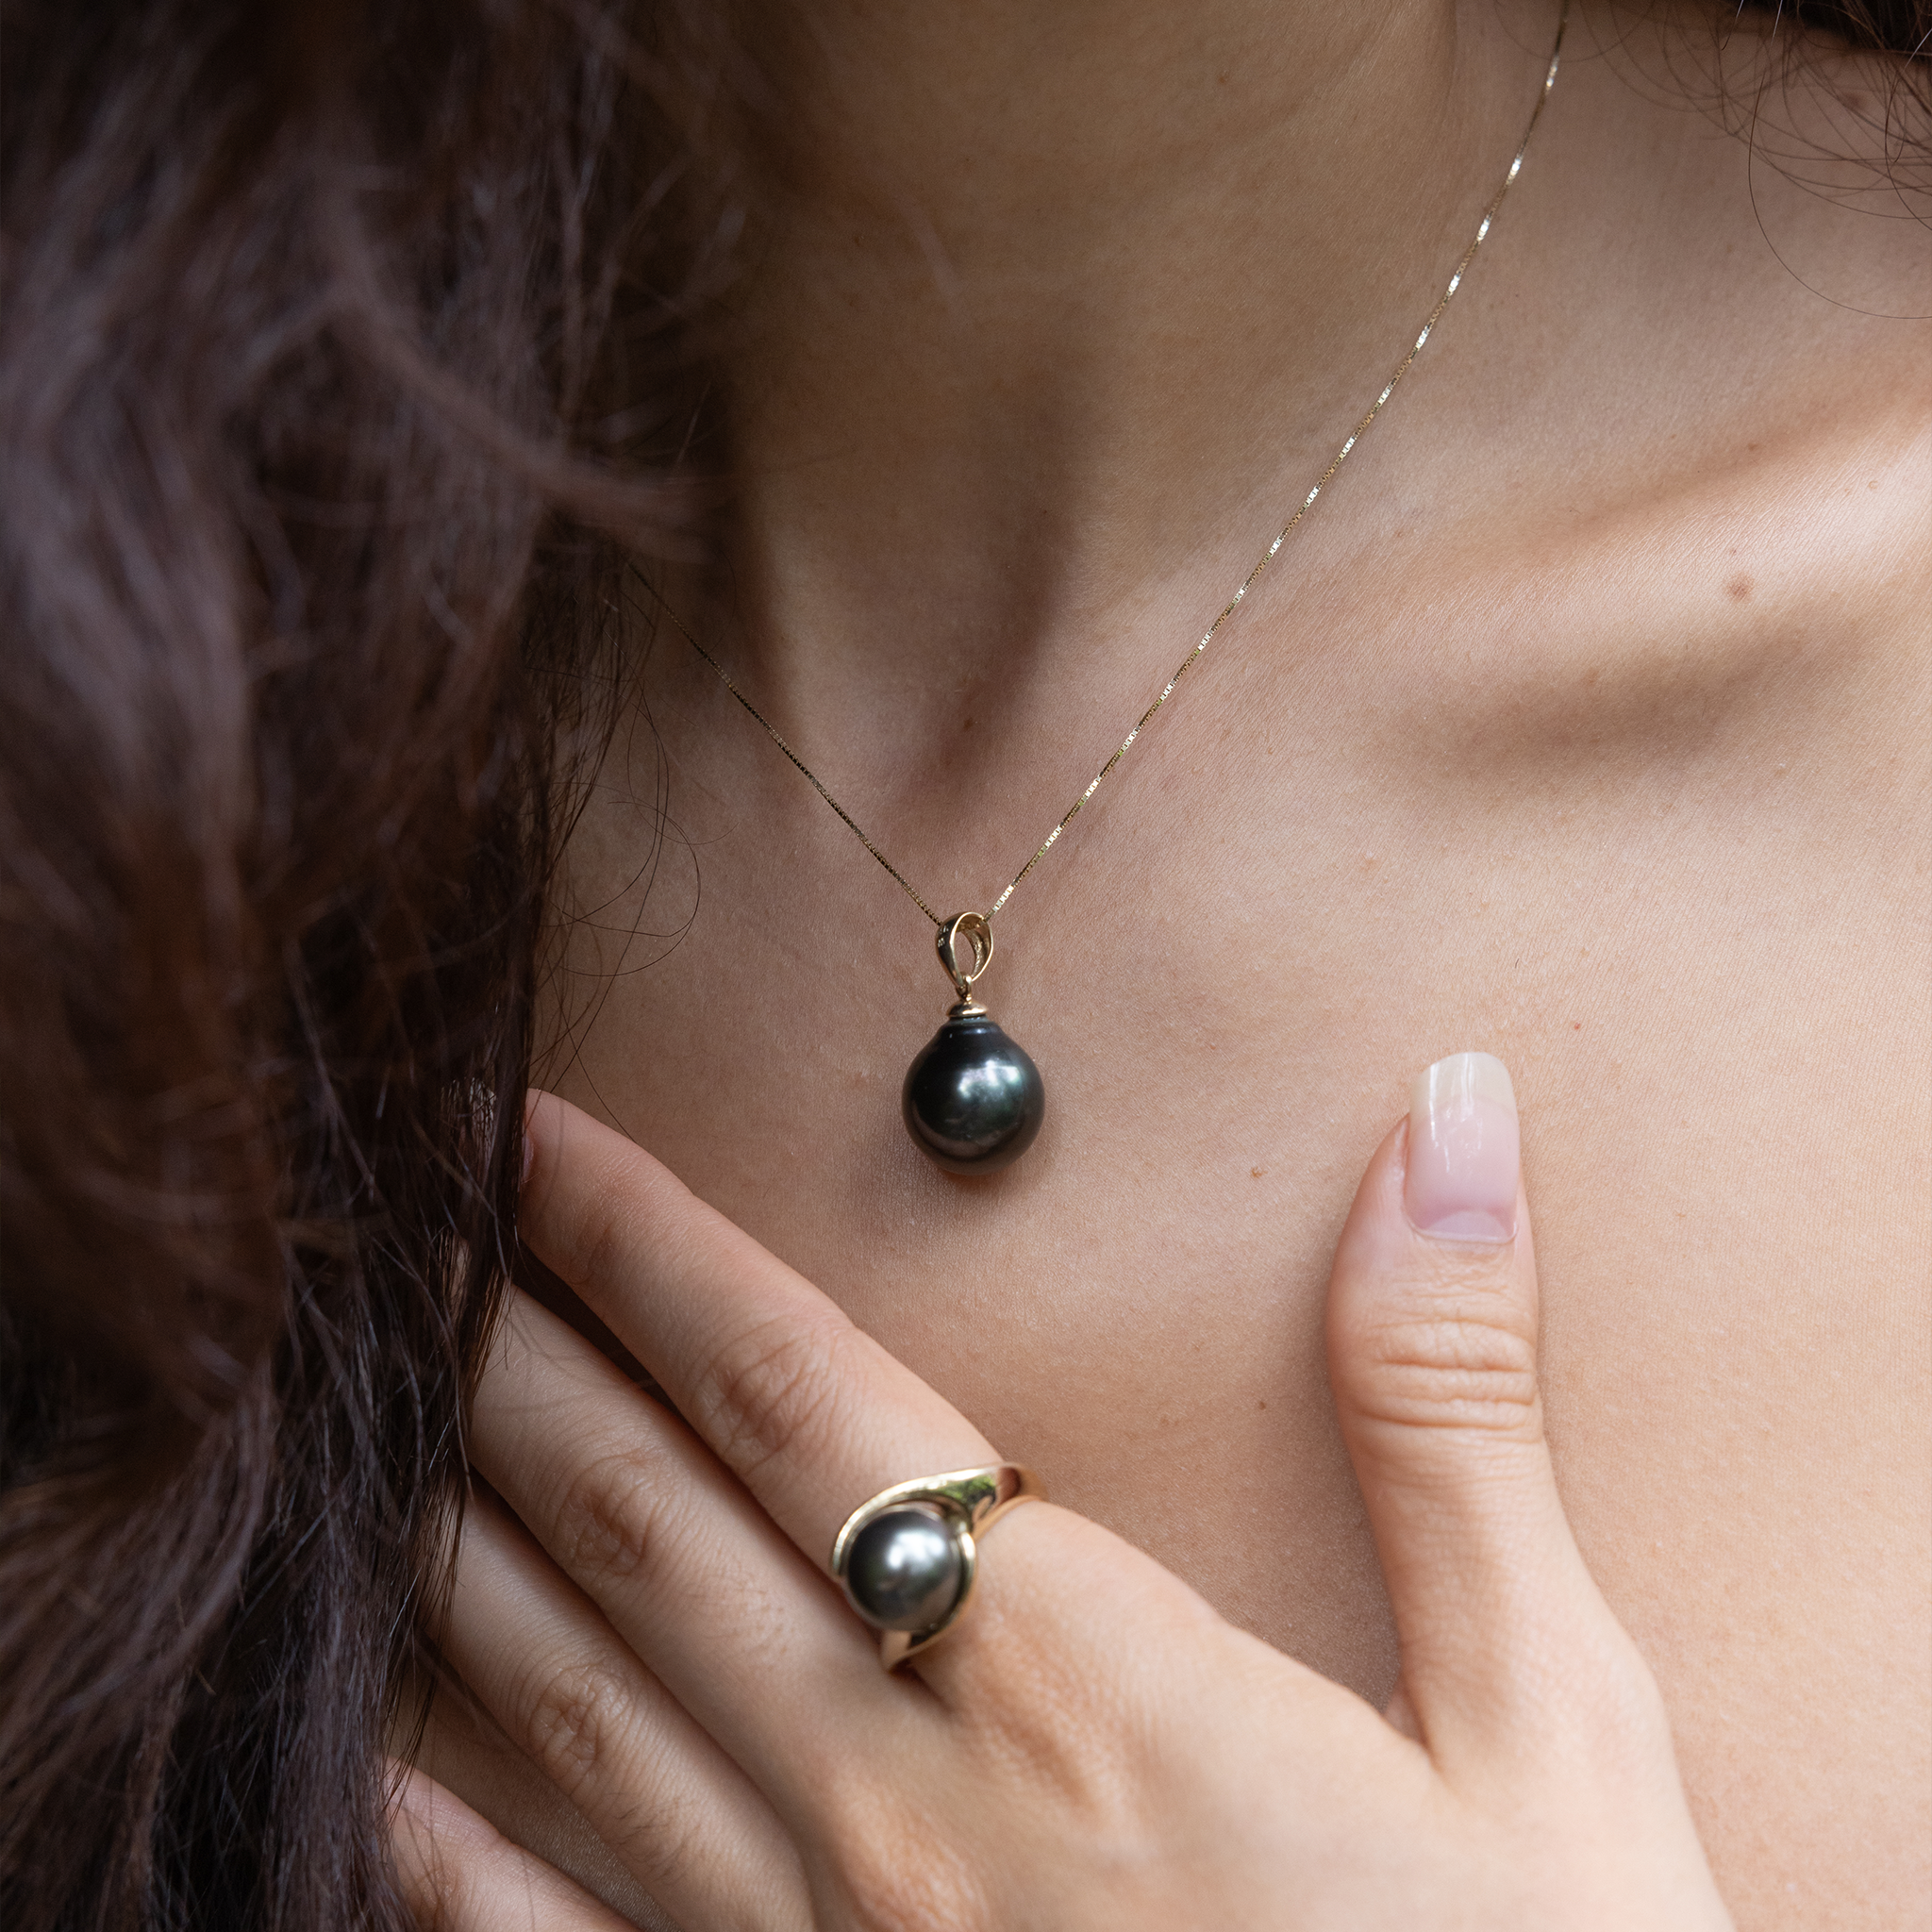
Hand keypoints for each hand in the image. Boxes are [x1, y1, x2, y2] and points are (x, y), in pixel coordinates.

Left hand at [391, 1062, 1731, 1928]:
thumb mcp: (1553, 1723)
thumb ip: (1451, 1413)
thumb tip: (1449, 1120)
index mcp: (1079, 1676)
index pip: (795, 1389)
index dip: (643, 1246)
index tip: (524, 1135)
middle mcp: (909, 1803)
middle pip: (645, 1522)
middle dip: (509, 1349)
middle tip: (392, 1226)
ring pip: (581, 1706)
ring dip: (457, 1544)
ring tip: (349, 1423)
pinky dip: (449, 1854)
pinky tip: (368, 1772)